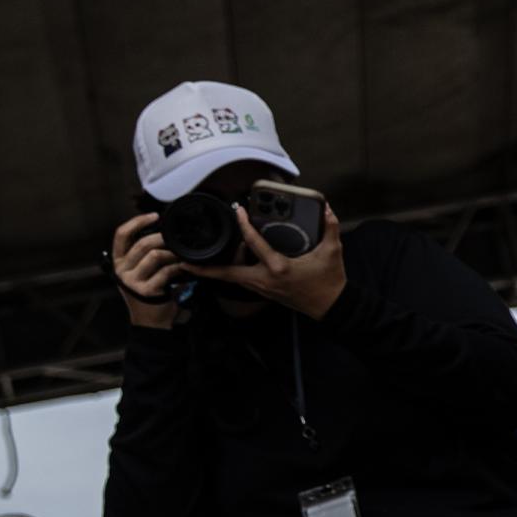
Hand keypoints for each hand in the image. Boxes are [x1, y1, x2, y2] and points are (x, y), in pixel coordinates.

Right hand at [111, 213, 184, 328]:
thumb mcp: (142, 270)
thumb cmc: (151, 290)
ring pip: (155, 256)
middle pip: (142, 243)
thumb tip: (163, 229)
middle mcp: (121, 270)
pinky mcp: (146, 290)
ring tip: (182, 256)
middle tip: (178, 240)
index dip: (137, 221)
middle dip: (164, 238)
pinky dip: (178, 268)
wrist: (153, 320)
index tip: (155, 215)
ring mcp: (131, 281)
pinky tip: (184, 269)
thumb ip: (145, 252)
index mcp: (118, 261)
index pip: (121, 234)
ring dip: (173, 254)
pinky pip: (166, 271)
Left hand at [187, 206, 348, 318]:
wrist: (331, 306)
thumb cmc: (329, 282)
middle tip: (184, 262)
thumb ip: (330, 228)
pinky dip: (233, 272)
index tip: (237, 211)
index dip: (244, 224)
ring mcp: (263, 288)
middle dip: (205, 269)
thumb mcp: (332, 252)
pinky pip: (242, 281)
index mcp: (278, 267)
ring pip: (233, 278)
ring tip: (204, 259)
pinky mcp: (265, 292)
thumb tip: (328, 210)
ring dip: (218, 269)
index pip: (254, 243)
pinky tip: (232, 264)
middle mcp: (265, 280)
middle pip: (227, 273)